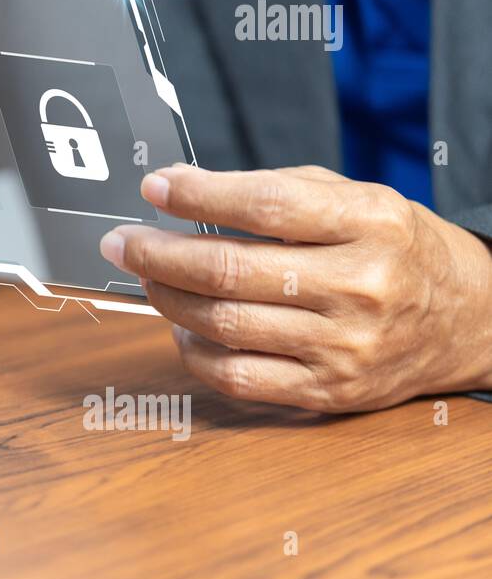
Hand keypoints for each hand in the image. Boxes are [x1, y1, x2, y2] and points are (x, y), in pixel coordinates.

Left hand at [98, 164, 491, 411]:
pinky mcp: (328, 391)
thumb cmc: (393, 248)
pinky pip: (236, 377)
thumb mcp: (356, 197)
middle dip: (157, 252)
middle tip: (121, 240)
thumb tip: (181, 190)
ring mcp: (344, 346)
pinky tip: (181, 323)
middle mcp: (360, 286)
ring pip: (225, 324)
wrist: (468, 318)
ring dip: (166, 297)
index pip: (265, 207)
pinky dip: (193, 349)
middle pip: (230, 271)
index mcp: (370, 222)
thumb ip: (275, 192)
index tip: (155, 186)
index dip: (198, 196)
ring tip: (146, 276)